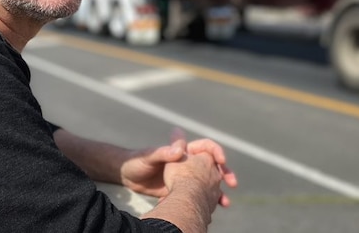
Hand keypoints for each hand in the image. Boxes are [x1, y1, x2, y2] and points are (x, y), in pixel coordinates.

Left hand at [120, 128, 236, 205]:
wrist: (127, 176)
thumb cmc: (136, 161)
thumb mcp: (149, 157)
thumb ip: (163, 153)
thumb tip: (180, 150)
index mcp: (182, 152)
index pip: (206, 147)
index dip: (216, 152)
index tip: (222, 161)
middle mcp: (186, 164)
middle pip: (212, 166)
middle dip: (224, 174)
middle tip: (232, 183)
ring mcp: (185, 178)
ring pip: (208, 184)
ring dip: (218, 192)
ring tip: (224, 203)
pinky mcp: (180, 191)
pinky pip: (197, 197)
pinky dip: (206, 204)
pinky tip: (209, 212)